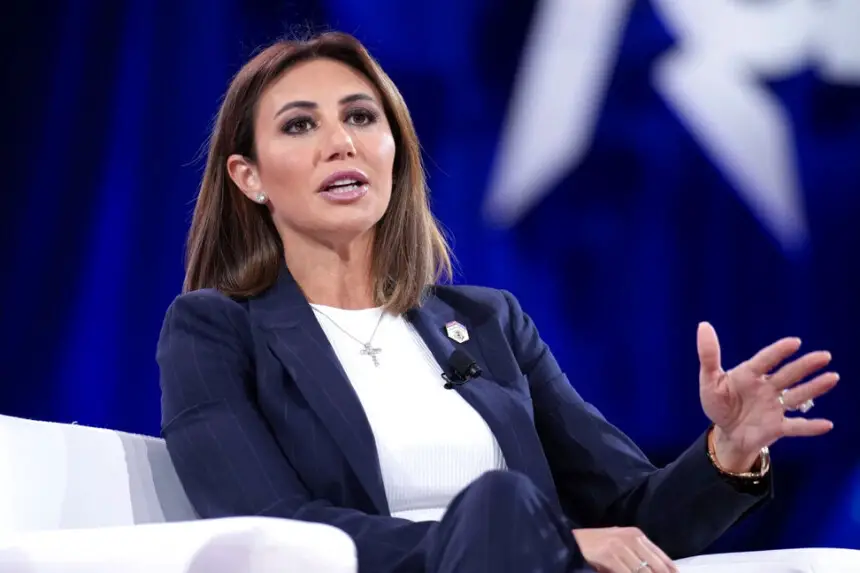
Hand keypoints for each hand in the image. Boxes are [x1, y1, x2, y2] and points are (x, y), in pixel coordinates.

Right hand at [572, 527, 676, 572]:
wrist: (571, 540)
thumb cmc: (596, 545)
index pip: (662, 558)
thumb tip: (658, 570)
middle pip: (656, 567)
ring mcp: (619, 547)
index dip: (671, 572)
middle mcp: (631, 538)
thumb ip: (637, 554)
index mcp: (636, 535)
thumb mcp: (620, 544)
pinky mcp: (608, 556)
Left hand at [697, 322, 837, 470]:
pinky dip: (810, 426)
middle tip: (825, 356)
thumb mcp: (709, 380)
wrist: (726, 433)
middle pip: (788, 374)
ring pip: (797, 396)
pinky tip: (827, 424)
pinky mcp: (777, 427)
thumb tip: (704, 325)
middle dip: (805, 365)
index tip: (795, 342)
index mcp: (749, 374)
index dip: (778, 351)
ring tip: (832, 377)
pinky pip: (796, 427)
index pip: (765, 360)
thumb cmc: (719, 403)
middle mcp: (767, 388)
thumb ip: (709, 355)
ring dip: (814, 388)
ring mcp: (774, 407)